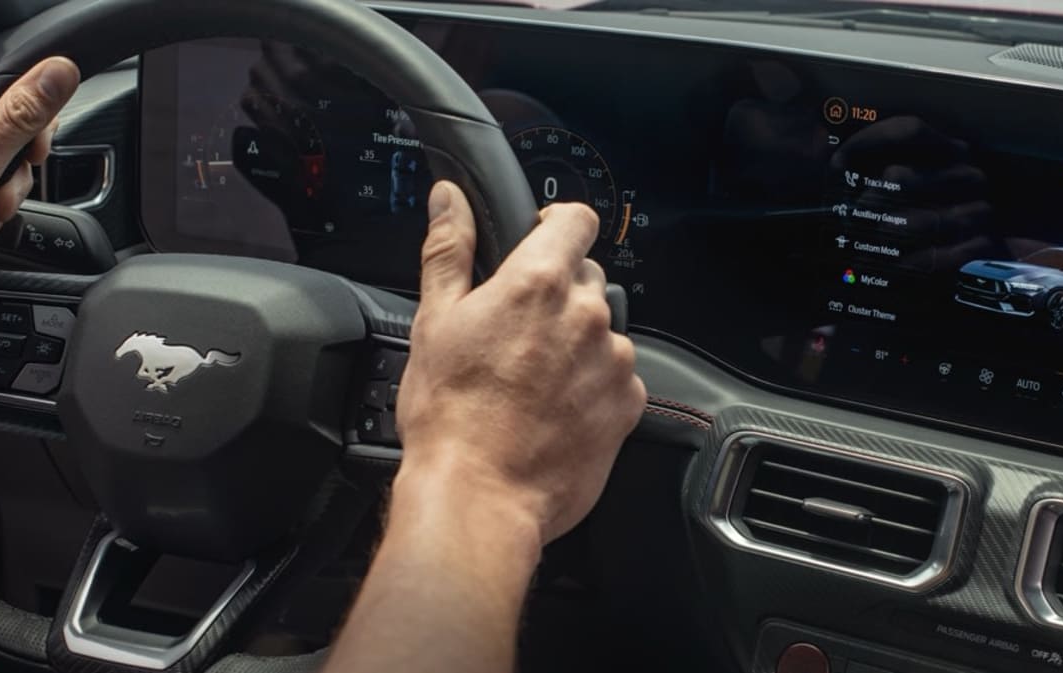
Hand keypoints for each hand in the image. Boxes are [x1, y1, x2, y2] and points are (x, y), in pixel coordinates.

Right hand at [395, 181, 645, 544]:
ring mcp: (614, 360)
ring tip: (532, 382)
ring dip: (577, 344)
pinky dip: (593, 386)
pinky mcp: (628, 403)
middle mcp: (586, 314)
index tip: (539, 242)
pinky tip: (554, 410)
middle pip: (586, 278)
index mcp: (538, 282)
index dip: (555, 226)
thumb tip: (450, 201)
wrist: (479, 497)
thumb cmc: (449, 416)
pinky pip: (617, 377)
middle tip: (516, 336)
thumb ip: (449, 250)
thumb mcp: (434, 321)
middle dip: (556, 296)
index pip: (575, 219)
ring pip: (603, 330)